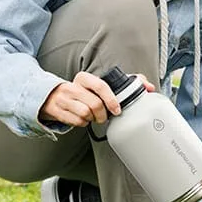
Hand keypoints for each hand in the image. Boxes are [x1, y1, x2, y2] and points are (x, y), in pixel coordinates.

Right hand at [39, 72, 153, 127]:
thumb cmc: (84, 92)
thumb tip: (148, 87)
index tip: (117, 110)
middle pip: (94, 104)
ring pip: (85, 114)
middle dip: (102, 114)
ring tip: (92, 116)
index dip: (111, 99)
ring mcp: (63, 99)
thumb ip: (126, 82)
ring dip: (92, 119)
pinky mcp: (57, 110)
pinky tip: (81, 118)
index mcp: (84, 78)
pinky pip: (76, 121)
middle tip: (104, 116)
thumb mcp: (100, 85)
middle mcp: (72, 86)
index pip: (101, 86)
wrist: (53, 97)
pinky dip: (81, 123)